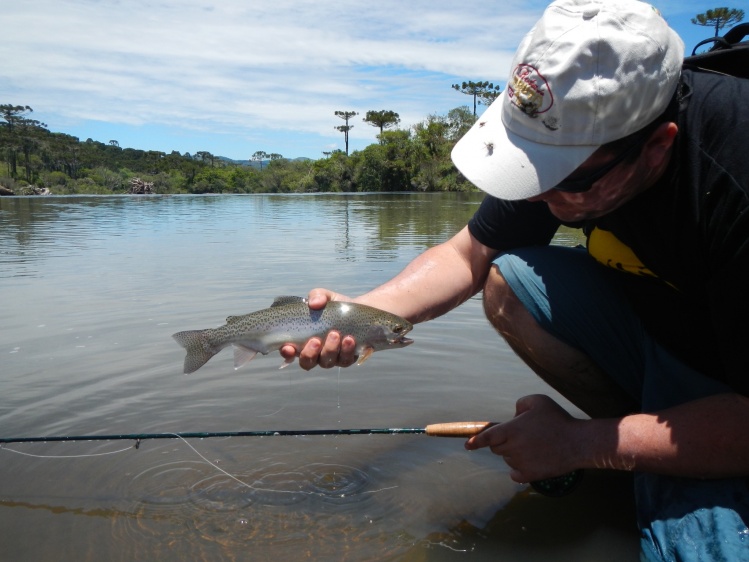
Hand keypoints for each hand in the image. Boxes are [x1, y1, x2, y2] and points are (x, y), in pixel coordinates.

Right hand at [279, 288, 358, 369]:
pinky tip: (349, 339)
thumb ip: (317, 296)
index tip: (288, 347)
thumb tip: (314, 303)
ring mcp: (331, 358)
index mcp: (303, 340)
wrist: (360, 311)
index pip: (289, 352)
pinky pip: (345, 360)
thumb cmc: (336, 307)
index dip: (286, 352)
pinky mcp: (347, 358)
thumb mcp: (326, 297)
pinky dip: (346, 351)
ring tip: (335, 334)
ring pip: (326, 362)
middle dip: (310, 353)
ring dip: (330, 350)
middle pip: (307, 362)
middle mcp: (315, 353)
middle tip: (316, 340)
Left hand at [464, 394, 583, 482]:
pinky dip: (518, 469)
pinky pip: (515, 474)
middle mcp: (512, 448)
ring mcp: (520, 463)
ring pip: (507, 459)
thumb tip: (514, 416)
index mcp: (511, 430)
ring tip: (534, 446)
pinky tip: (530, 461)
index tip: (468, 445)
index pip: (486, 437)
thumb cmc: (558, 419)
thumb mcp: (538, 401)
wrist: (578, 443)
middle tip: (522, 436)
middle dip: (503, 442)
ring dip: (513, 454)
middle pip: (496, 448)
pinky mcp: (530, 476)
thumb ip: (520, 404)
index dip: (475, 441)